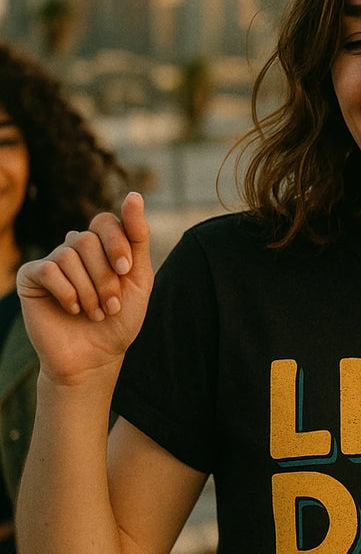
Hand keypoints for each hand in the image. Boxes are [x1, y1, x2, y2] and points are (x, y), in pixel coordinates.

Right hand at [17, 193, 152, 386]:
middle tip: (111, 306)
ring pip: (68, 255)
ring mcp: (51, 262)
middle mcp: (74, 249)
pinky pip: (48, 269)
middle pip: (88, 240)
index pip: (105, 222)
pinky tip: (72, 310)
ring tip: (94, 314)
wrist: (95, 358)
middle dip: (105, 277)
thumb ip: (137, 237)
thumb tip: (134, 195)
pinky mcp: (30, 277)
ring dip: (88, 290)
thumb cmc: (119, 321)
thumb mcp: (138, 278)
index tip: (126, 272)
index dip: (117, 244)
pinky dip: (66, 292)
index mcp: (100, 247)